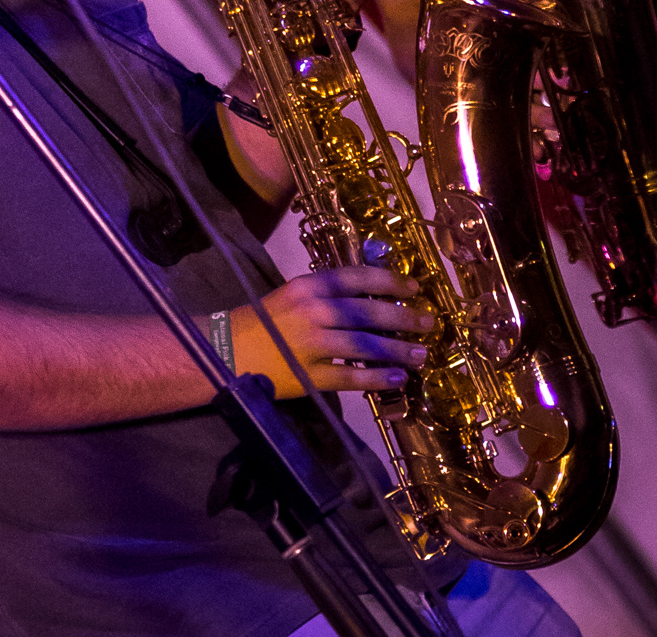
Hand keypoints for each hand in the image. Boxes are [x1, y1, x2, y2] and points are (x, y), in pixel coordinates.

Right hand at [228, 266, 432, 396]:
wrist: (228, 351)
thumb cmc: (263, 321)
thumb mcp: (293, 295)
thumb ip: (327, 294)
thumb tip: (373, 298)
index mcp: (308, 286)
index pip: (355, 277)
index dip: (389, 281)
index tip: (414, 287)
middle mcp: (312, 310)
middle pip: (366, 311)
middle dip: (402, 318)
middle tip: (428, 323)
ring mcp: (311, 344)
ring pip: (363, 345)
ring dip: (396, 350)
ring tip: (420, 355)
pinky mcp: (309, 375)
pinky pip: (349, 377)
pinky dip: (375, 378)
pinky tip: (396, 379)